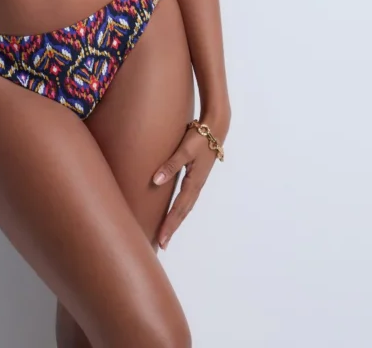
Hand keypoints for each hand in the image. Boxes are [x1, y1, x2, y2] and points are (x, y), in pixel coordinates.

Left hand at [152, 107, 229, 249]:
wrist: (216, 127)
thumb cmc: (199, 137)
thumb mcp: (184, 149)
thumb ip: (170, 165)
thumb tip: (155, 181)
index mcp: (194, 182)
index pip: (179, 208)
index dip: (170, 224)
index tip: (162, 239)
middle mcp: (196, 185)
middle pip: (183, 212)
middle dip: (172, 227)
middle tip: (162, 244)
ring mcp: (197, 182)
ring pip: (186, 206)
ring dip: (176, 220)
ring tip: (167, 232)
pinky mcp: (196, 176)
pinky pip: (187, 198)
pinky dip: (180, 208)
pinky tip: (175, 210)